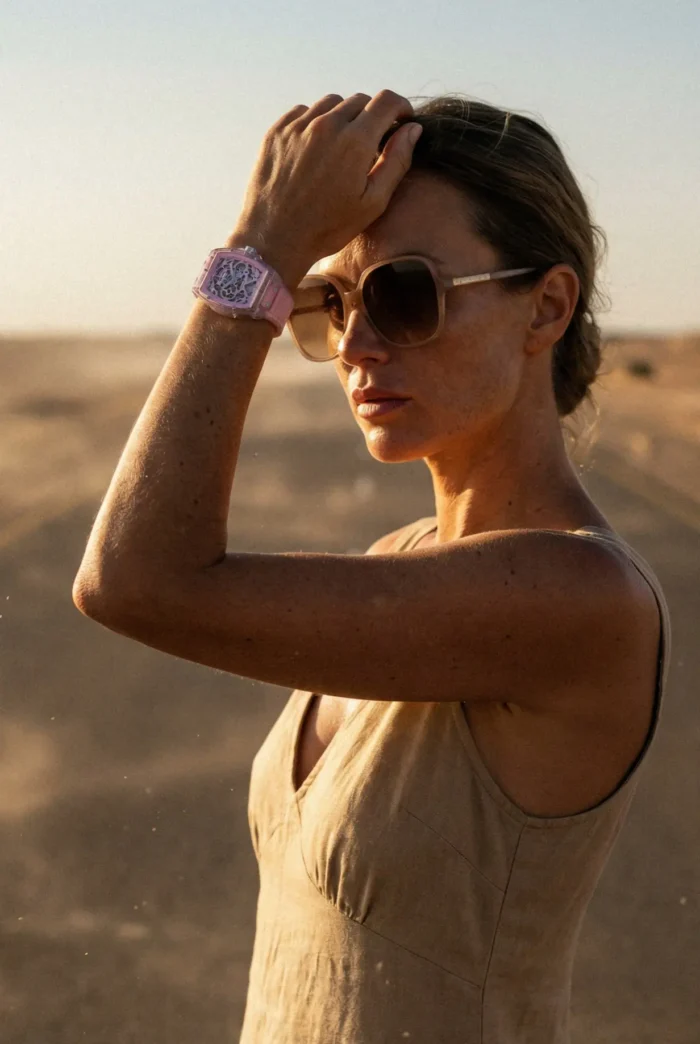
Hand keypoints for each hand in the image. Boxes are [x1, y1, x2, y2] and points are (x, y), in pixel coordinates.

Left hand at [230, 90, 421, 286]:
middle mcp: (326, 125)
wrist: (274, 239)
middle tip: (370, 144)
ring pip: (331, 104)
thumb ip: (396, 162)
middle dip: (372, 117)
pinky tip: (316, 150)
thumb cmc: (327, 228)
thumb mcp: (372, 203)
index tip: (403, 119)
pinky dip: (316, 123)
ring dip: (343, 118)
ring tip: (341, 147)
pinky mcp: (277, 131)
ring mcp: (298, 125)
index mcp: (355, 142)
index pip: (386, 101)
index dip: (401, 107)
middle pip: (359, 101)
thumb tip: (412, 129)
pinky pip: (304, 112)